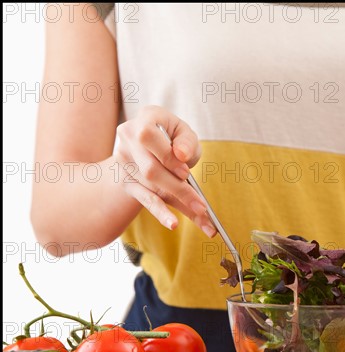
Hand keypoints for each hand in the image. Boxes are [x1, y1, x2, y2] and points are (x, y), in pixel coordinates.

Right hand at [114, 105, 216, 236]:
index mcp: (145, 118)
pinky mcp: (127, 182)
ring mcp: (124, 161)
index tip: (185, 172)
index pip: (148, 138)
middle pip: (150, 169)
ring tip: (203, 217)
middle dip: (178, 188)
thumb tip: (181, 155)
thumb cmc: (173, 137)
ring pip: (152, 188)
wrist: (149, 147)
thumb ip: (186, 141)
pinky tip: (173, 223)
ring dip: (179, 202)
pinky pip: (146, 200)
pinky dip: (162, 213)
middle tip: (201, 205)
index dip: (167, 156)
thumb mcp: (184, 132)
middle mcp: (128, 138)